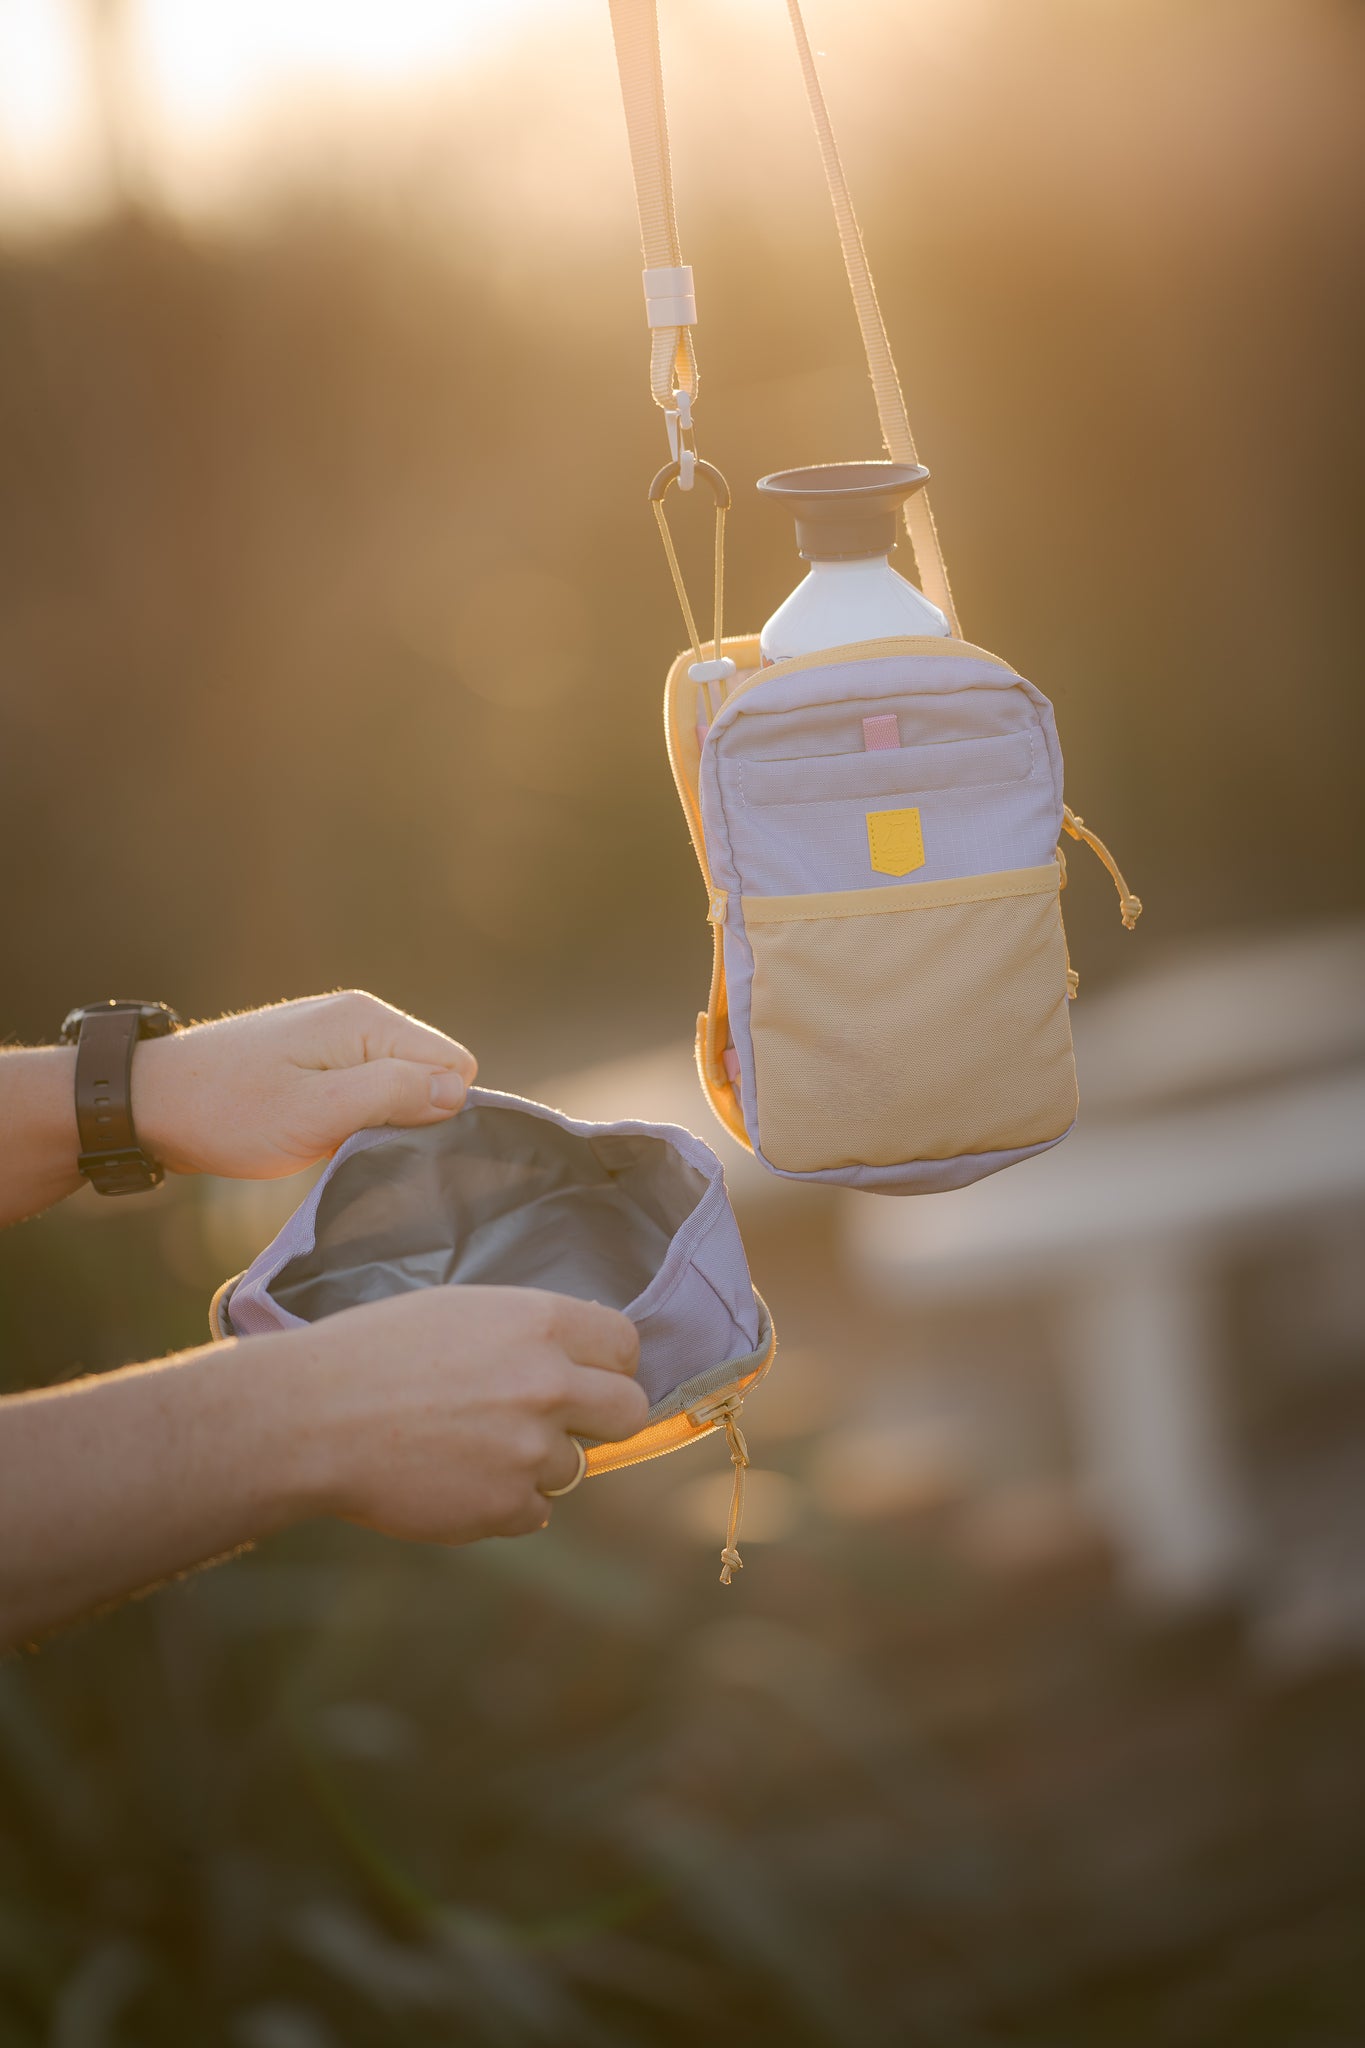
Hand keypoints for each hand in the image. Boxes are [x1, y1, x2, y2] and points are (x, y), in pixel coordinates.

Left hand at [132, 991, 477, 1178]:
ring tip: (329, 1141)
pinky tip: (317, 1135)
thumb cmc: (228, 1113)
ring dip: (376, 1121)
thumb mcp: (316, 1114)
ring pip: (400, 1085)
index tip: (387, 1139)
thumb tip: (459, 1091)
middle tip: (351, 1144)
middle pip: (431, 1073)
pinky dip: (353, 1117)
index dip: (436, 1112)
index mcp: (367, 1020)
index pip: (455, 1065)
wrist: (148, 1103)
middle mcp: (360, 1016)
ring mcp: (337, 1034)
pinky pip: (368, 1088)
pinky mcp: (318, 1057)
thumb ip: (393, 1095)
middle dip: (409, 1116)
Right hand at [277, 1286, 646, 1543]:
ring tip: (470, 1446)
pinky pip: (534, 1510)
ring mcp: (531, 1449)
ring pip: (575, 1466)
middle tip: (559, 1421)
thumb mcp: (461, 1312)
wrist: (313, 1416)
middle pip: (629, 1410)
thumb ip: (529, 1334)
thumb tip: (579, 1355)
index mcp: (541, 1324)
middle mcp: (550, 1384)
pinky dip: (503, 1502)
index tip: (588, 1375)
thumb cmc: (375, 1352)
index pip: (626, 1346)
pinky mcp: (506, 1504)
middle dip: (602, 1418)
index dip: (609, 1363)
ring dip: (536, 1463)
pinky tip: (454, 1478)